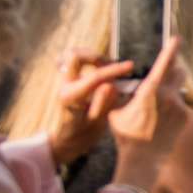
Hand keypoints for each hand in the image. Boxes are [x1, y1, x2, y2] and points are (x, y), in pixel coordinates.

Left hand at [47, 50, 137, 164]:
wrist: (67, 137)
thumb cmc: (84, 134)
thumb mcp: (96, 124)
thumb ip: (103, 104)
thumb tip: (110, 85)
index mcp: (71, 98)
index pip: (94, 77)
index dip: (114, 70)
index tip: (130, 66)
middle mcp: (64, 86)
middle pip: (74, 56)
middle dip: (97, 56)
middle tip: (112, 66)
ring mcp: (63, 81)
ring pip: (73, 54)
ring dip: (93, 56)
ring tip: (108, 67)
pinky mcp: (65, 78)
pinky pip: (73, 60)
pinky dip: (87, 59)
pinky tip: (99, 67)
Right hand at [108, 37, 190, 192]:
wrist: (146, 164)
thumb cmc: (128, 139)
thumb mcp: (117, 116)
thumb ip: (119, 99)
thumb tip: (115, 88)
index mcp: (152, 92)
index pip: (164, 64)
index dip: (171, 49)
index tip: (177, 38)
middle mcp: (171, 97)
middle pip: (179, 75)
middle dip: (175, 71)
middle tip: (170, 70)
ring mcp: (183, 109)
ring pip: (182, 94)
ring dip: (174, 95)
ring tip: (162, 106)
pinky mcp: (190, 121)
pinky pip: (184, 110)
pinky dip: (177, 113)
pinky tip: (168, 124)